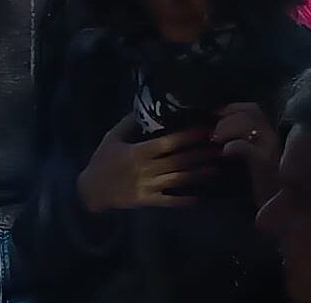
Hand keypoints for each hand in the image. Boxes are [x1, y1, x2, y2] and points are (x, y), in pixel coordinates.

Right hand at [77, 117, 216, 212]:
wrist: (91, 190)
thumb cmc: (102, 161)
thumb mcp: (110, 138)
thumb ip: (127, 124)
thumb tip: (145, 109)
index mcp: (137, 152)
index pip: (167, 143)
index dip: (187, 136)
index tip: (205, 130)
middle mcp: (146, 169)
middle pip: (178, 160)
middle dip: (200, 154)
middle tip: (220, 147)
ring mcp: (148, 186)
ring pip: (178, 179)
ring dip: (199, 174)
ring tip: (217, 168)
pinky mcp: (148, 200)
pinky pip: (170, 201)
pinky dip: (186, 200)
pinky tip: (202, 197)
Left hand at [214, 102, 281, 204]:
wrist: (278, 204)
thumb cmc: (264, 180)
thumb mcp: (256, 155)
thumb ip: (246, 138)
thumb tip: (218, 128)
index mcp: (273, 132)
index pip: (254, 108)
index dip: (232, 107)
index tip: (215, 113)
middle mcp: (276, 136)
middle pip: (250, 112)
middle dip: (227, 118)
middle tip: (214, 132)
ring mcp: (273, 148)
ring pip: (247, 124)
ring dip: (226, 128)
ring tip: (216, 140)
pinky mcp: (265, 162)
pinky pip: (245, 146)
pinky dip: (232, 146)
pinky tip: (225, 152)